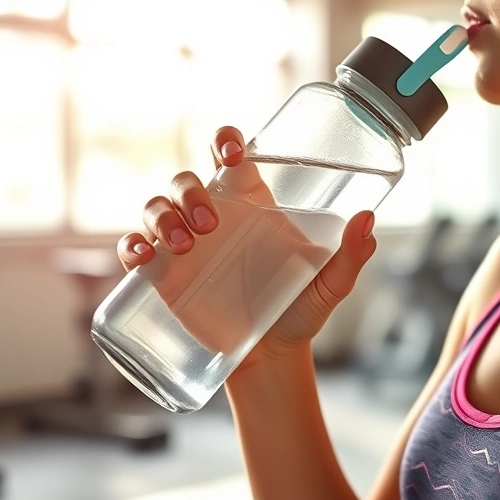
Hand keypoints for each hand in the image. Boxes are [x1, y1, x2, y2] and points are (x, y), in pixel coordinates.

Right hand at [115, 126, 377, 371]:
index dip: (224, 140)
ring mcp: (184, 244)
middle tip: (211, 223)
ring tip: (184, 244)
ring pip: (156, 207)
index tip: (232, 152)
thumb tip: (368, 221)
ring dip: (161, 215)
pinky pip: (135, 248)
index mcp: (252, 205)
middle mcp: (214, 216)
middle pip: (186, 180)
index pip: (230, 155)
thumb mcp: (330, 286)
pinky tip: (143, 256)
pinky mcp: (163, 274)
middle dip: (190, 190)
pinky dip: (131, 245)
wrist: (271, 360)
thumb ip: (351, 256)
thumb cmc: (299, 313)